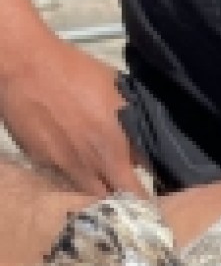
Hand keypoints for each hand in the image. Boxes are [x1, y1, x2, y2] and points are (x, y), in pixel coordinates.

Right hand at [0, 34, 144, 195]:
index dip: (143, 200)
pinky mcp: (36, 159)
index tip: (149, 201)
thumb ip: (135, 128)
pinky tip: (73, 162)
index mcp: (111, 151)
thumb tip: (145, 152)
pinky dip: (70, 175)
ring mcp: (58, 165)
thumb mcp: (120, 95)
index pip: (133, 192)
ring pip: (81, 192)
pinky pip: (59, 177)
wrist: (26, 65)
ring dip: (94, 189)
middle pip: (106, 199)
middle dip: (118, 200)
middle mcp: (85, 165)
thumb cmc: (78, 73)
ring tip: (101, 179)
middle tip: (126, 195)